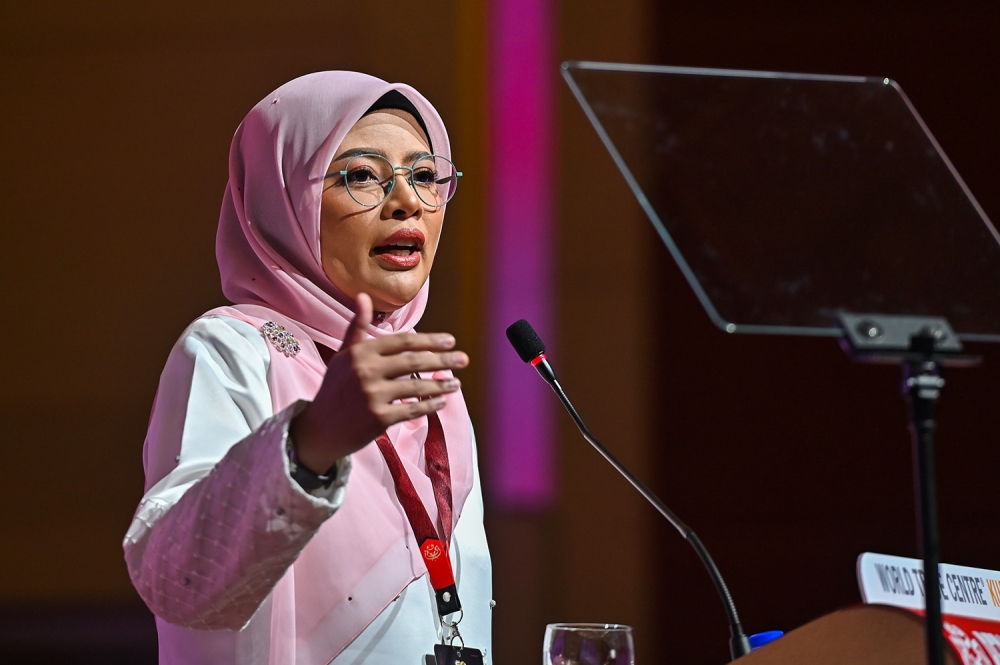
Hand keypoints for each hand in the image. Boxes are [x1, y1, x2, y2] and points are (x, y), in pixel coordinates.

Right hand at [289, 293, 467, 473]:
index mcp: (360, 352)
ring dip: (441, 385)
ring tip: (456, 383)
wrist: (320, 429)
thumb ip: (357, 327)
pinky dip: (430, 405)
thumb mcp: (344, 356)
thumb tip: (363, 296)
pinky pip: (412, 408)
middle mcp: (366, 371)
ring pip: (417, 386)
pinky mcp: (378, 418)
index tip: (450, 340)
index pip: (403, 342)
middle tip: (463, 359)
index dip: (429, 340)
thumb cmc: (335, 389)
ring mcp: (373, 395)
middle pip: (414, 361)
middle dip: (443, 359)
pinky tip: (441, 402)